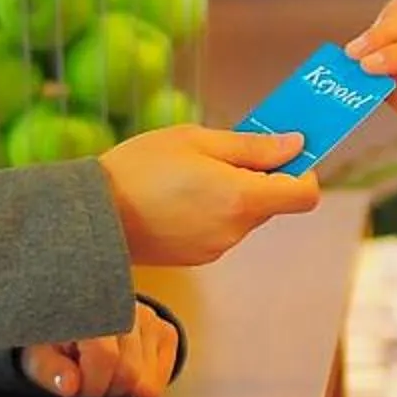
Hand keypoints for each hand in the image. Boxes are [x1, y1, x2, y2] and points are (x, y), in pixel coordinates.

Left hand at [20, 301, 181, 396]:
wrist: (81, 316)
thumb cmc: (58, 336)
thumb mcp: (39, 352)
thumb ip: (50, 369)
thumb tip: (69, 384)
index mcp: (92, 309)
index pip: (105, 357)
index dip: (91, 385)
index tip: (76, 393)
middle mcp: (127, 306)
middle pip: (130, 372)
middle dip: (107, 392)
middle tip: (88, 389)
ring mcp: (150, 318)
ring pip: (148, 380)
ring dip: (123, 391)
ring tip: (103, 379)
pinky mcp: (166, 332)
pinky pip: (162, 379)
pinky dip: (141, 386)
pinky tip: (122, 374)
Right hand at [98, 125, 320, 265]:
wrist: (92, 217)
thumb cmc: (139, 168)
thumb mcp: (196, 139)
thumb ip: (251, 145)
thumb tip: (295, 144)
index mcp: (241, 198)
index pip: (304, 195)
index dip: (302, 171)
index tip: (284, 152)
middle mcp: (235, 229)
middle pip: (273, 203)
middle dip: (259, 177)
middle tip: (223, 153)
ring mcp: (217, 247)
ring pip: (245, 216)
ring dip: (233, 195)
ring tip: (190, 175)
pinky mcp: (198, 257)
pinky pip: (222, 229)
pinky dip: (212, 212)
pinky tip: (178, 197)